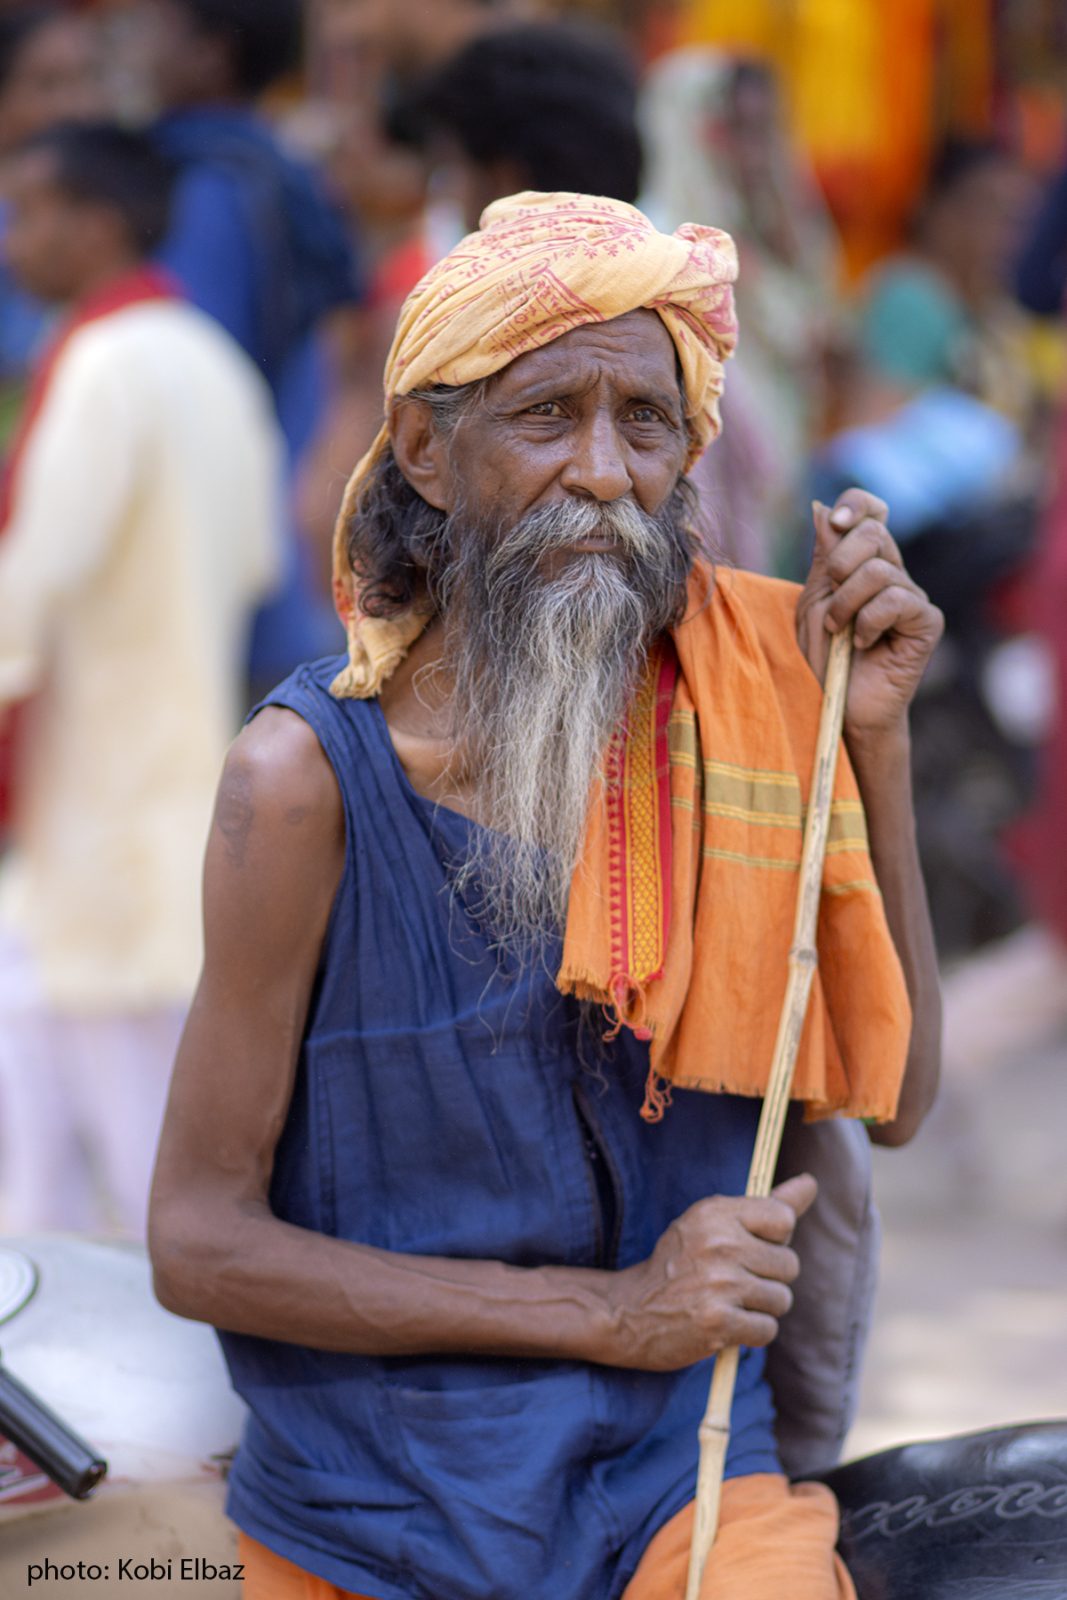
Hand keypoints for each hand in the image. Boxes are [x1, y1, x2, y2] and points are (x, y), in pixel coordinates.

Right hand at [600, 1173, 816, 1370]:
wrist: (629, 1311)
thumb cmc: (680, 1263)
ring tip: (729, 1302)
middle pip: (789, 1264)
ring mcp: (719, 1284)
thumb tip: (810, 1183)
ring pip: (781, 1299)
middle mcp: (719, 1243)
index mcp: (715, 1212)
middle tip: (734, 1280)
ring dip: (761, 1308)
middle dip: (769, 1278)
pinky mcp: (718, 1322)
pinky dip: (751, 1333)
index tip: (750, 1247)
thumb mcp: (712, 1223)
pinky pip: (767, 1329)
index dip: (774, 1239)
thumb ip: (766, 1206)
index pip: (783, 1219)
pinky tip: (725, 1324)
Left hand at [796, 491, 943, 738]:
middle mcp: (894, 574)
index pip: (871, 512)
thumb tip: (823, 508)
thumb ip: (823, 557)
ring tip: (840, 631)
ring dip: (846, 603)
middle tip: (829, 602)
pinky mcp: (926, 623)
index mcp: (865, 563)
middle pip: (873, 532)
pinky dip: (869, 622)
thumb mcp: (813, 602)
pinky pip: (896, 600)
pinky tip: (863, 644)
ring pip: (880, 570)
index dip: (857, 506)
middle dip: (840, 564)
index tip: (837, 522)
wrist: (840, 708)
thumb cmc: (824, 659)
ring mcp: (912, 598)